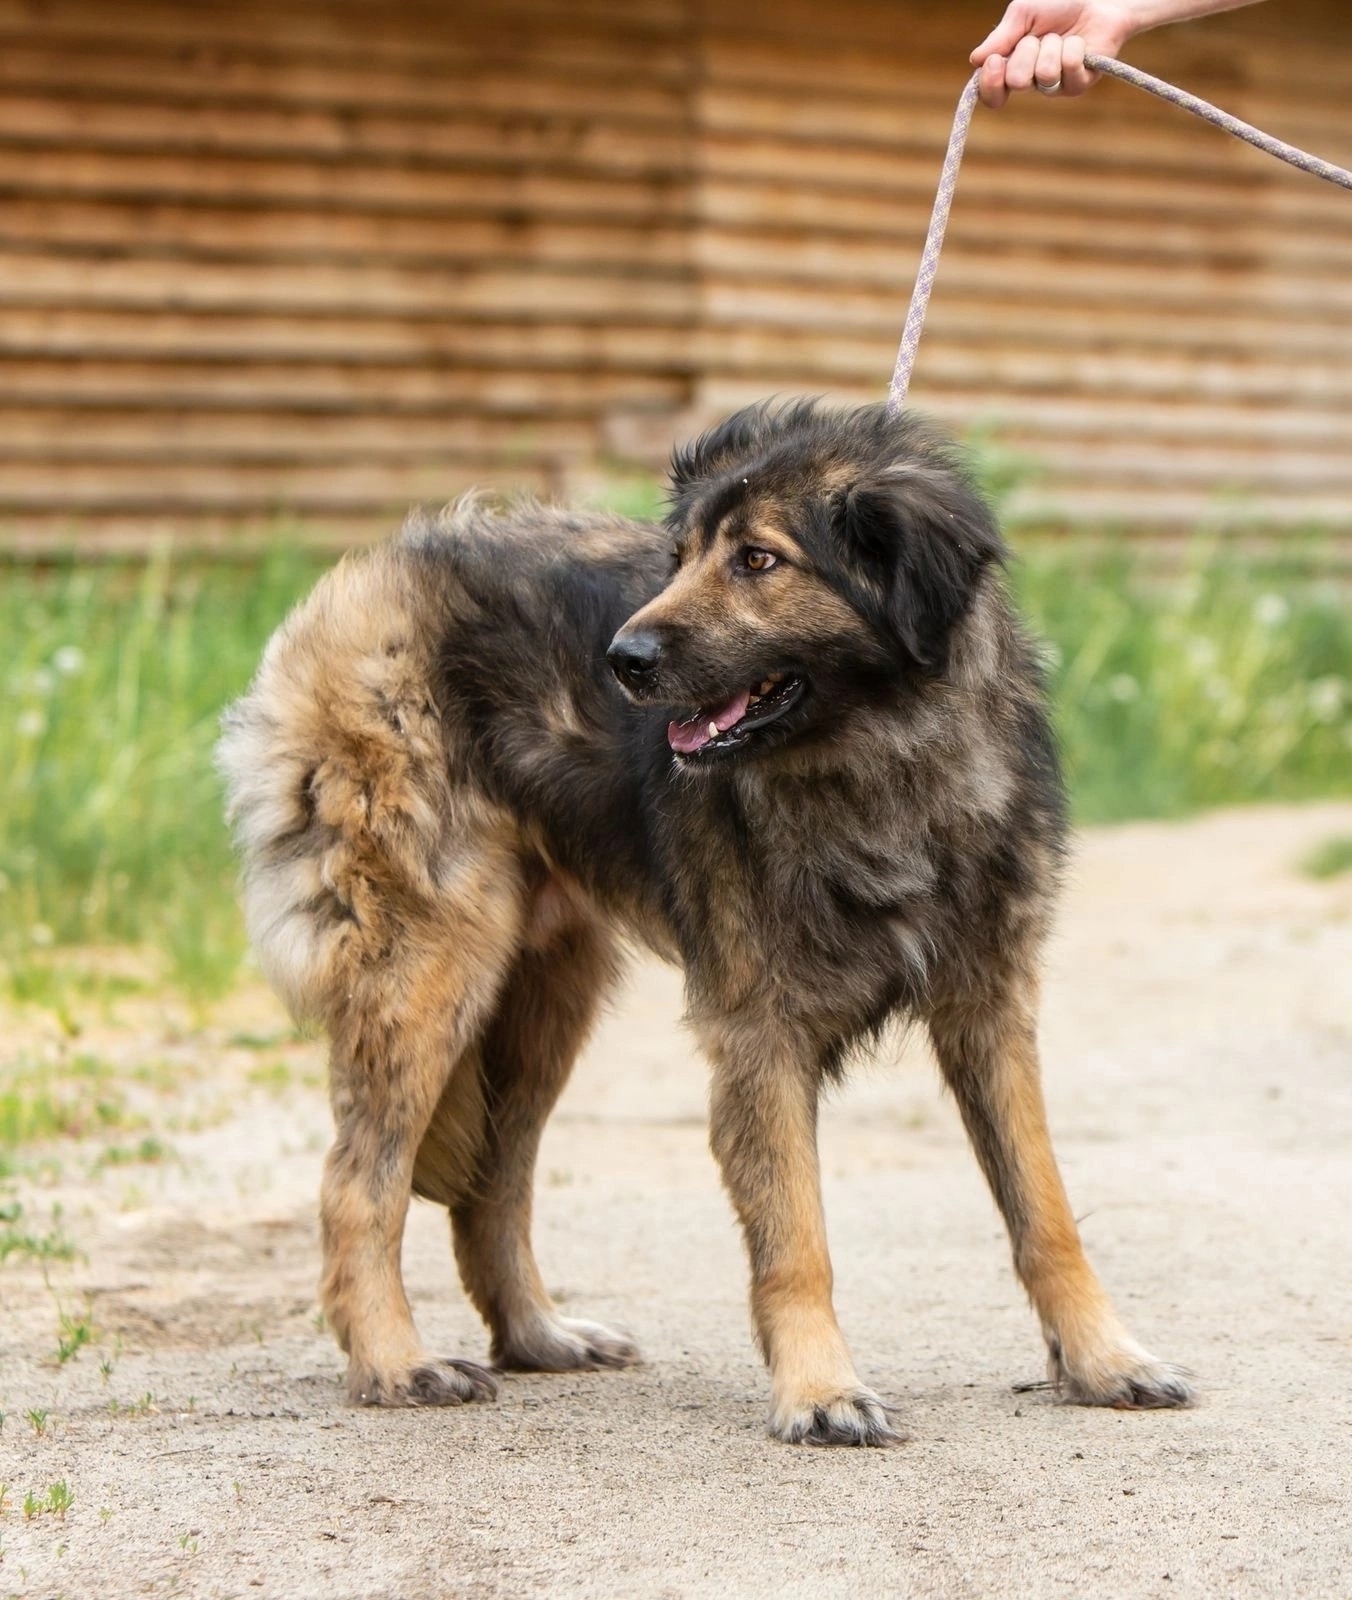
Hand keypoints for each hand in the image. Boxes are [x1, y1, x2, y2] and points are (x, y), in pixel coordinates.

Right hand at [970, 2, 1137, 106]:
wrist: (1096, 0)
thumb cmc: (1057, 5)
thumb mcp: (1022, 13)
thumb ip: (1000, 37)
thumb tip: (975, 60)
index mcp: (1011, 67)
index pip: (991, 93)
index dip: (990, 82)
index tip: (996, 61)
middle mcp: (1030, 82)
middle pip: (1017, 81)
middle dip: (1028, 50)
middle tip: (1039, 38)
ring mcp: (1054, 87)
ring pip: (1045, 74)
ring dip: (1053, 46)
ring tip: (1061, 37)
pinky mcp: (1078, 85)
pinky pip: (1069, 69)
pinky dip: (1074, 48)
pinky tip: (1078, 43)